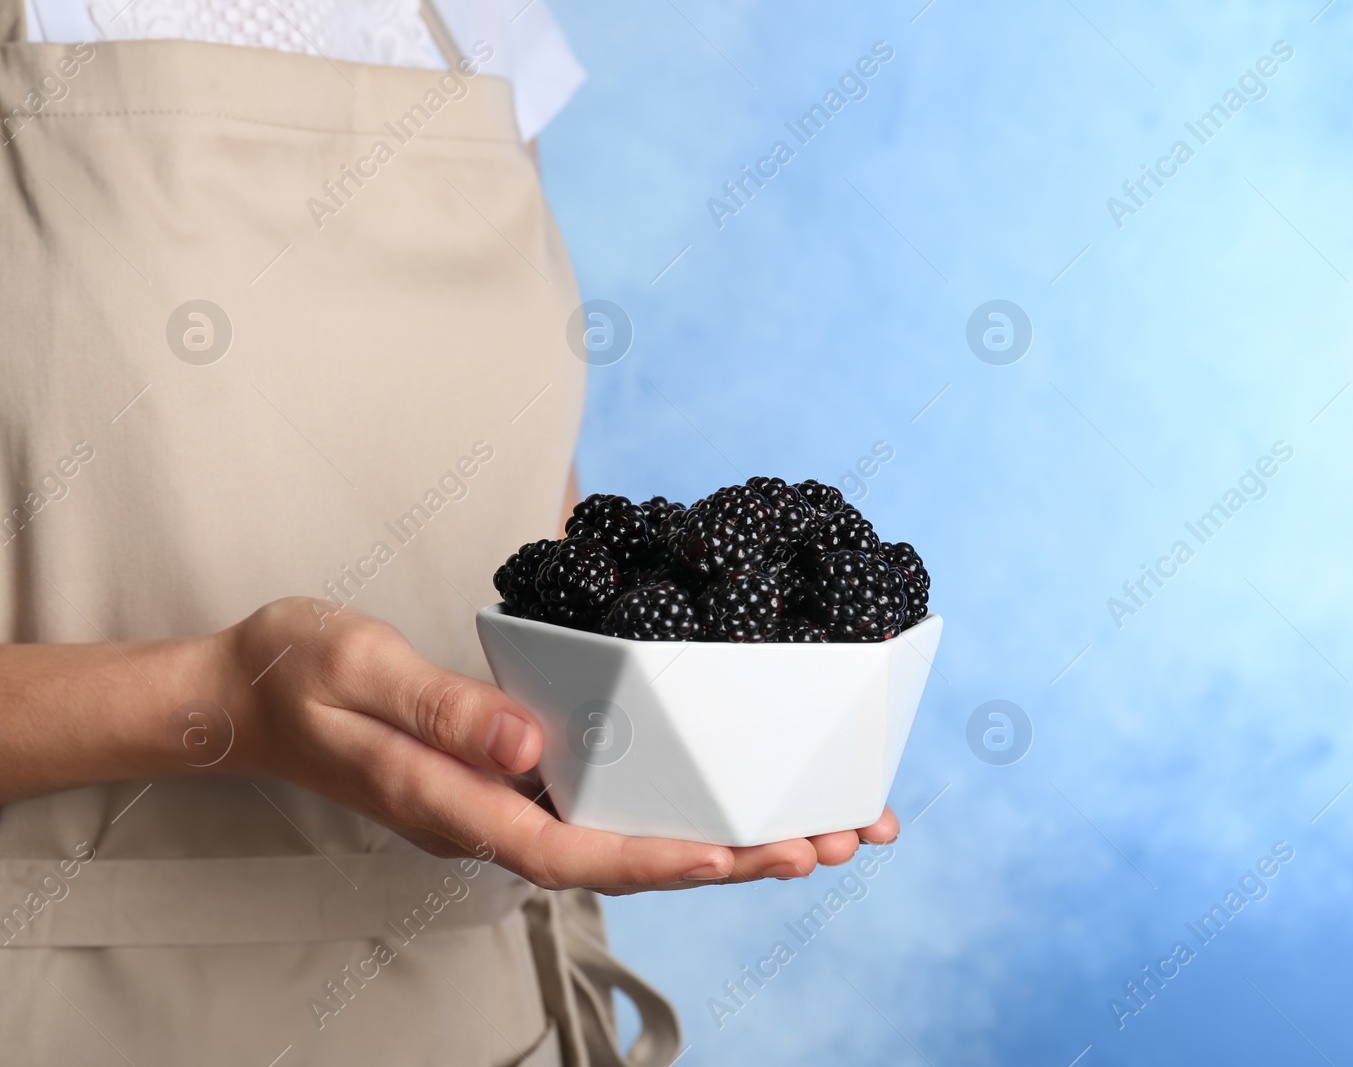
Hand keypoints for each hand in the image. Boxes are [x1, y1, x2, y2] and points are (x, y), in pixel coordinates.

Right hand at [219, 598, 895, 891]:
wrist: (246, 695)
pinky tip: (728, 804)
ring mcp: (503, 808)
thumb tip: (533, 747)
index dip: (660, 855)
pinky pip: (609, 811)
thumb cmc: (299, 676)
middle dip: (732, 857)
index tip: (741, 853)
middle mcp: (491, 820)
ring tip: (817, 833)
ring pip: (630, 840)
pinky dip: (679, 811)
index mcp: (457, 805)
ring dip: (724, 842)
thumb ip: (446, 711)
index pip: (574, 847)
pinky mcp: (510, 785)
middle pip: (628, 858)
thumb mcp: (361, 671)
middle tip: (832, 843)